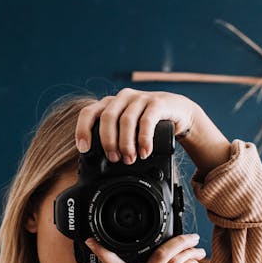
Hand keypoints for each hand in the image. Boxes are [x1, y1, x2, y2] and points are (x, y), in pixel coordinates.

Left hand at [75, 89, 195, 163]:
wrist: (178, 111)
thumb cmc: (149, 121)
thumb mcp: (128, 128)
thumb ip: (114, 137)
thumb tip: (100, 165)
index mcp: (110, 103)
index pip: (89, 112)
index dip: (83, 130)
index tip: (84, 149)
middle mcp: (123, 98)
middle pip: (107, 117)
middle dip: (108, 141)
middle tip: (114, 159)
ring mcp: (140, 98)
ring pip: (126, 120)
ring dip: (126, 143)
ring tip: (129, 159)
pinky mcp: (157, 103)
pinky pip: (147, 121)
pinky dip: (144, 139)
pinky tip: (144, 152)